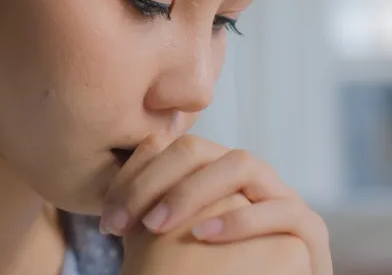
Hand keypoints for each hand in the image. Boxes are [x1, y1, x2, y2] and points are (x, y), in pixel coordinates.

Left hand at [101, 134, 331, 273]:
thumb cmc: (201, 271)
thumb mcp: (165, 237)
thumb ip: (143, 208)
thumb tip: (101, 190)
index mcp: (211, 169)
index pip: (167, 147)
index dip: (133, 177)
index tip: (107, 219)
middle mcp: (246, 173)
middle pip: (199, 150)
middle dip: (155, 181)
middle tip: (126, 222)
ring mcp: (279, 195)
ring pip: (242, 164)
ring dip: (194, 191)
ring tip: (159, 225)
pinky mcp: (309, 229)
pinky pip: (284, 209)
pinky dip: (243, 220)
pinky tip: (206, 235)